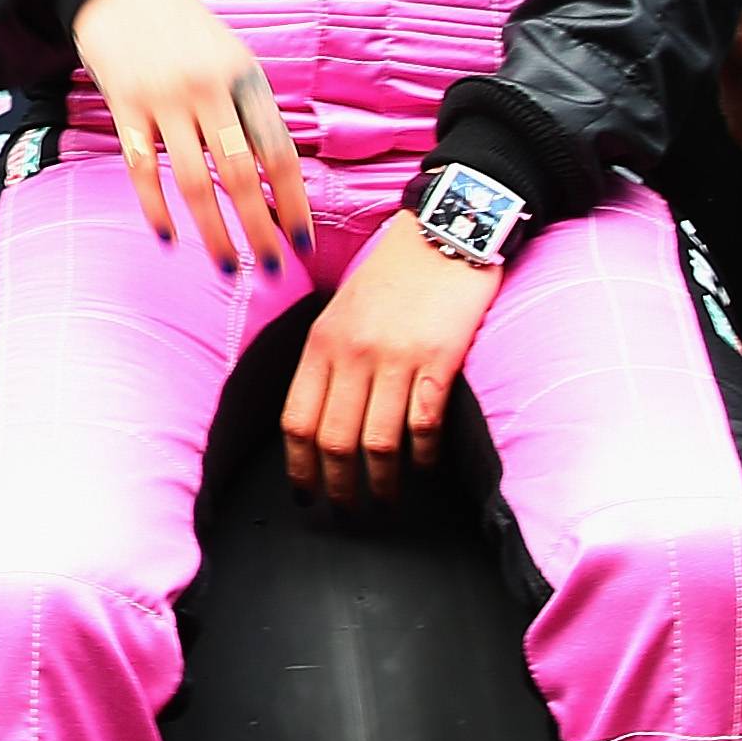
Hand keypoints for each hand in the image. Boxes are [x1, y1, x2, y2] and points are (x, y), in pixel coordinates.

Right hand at [72, 0, 312, 272]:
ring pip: (195, 182)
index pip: (278, 151)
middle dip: (260, 229)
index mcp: (244, 78)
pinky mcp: (124, 106)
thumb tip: (276, 178)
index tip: (304, 241)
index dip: (294, 200)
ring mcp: (163, 99)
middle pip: (241, 174)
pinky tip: (170, 237)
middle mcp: (207, 90)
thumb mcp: (232, 57)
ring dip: (214, 232)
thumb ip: (250, 110)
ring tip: (229, 266)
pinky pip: (143, 170)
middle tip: (272, 270)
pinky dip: (157, 209)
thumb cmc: (185, 29)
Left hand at [285, 215, 494, 505]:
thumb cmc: (393, 273)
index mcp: (322, 342)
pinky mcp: (440, 360)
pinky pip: (425, 424)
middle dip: (338, 486)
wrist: (445, 231)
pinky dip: (423, 454)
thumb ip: (329, 358)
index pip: (296, 420)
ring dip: (382, 481)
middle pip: (333, 440)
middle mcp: (352, 353)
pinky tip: (425, 465)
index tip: (306, 493)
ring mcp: (396, 358)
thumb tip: (320, 415)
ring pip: (379, 442)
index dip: (298, 466)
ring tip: (386, 499)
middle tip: (348, 510)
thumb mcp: (342, 309)